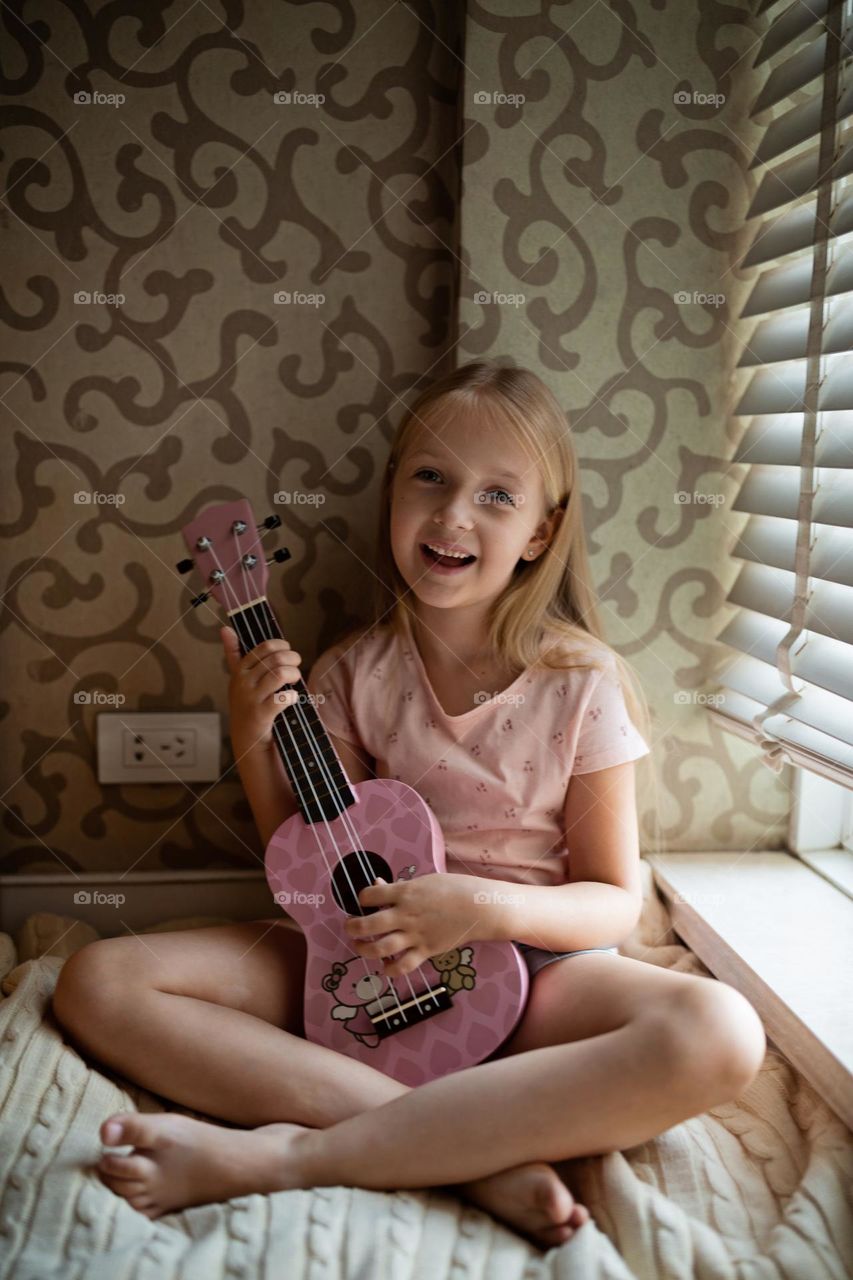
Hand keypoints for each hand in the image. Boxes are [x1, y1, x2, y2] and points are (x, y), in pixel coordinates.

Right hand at [222, 628, 301, 750]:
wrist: (246, 740)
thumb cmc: (247, 705)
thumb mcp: (238, 679)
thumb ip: (233, 653)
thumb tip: (225, 629)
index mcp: (240, 670)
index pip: (264, 648)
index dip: (281, 646)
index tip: (288, 651)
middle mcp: (242, 682)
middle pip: (274, 659)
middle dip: (292, 659)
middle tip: (297, 665)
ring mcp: (250, 699)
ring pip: (279, 675)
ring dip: (293, 674)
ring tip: (296, 678)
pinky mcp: (260, 715)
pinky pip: (281, 699)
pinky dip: (292, 697)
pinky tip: (294, 698)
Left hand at [344, 873, 486, 976]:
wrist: (480, 907)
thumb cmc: (454, 889)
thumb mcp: (425, 881)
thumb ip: (400, 887)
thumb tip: (379, 885)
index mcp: (405, 892)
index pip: (370, 895)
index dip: (362, 898)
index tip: (364, 900)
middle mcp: (405, 914)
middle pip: (369, 924)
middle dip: (353, 928)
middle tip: (350, 927)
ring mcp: (415, 934)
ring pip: (381, 947)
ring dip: (364, 949)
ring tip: (360, 946)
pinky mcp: (426, 950)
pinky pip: (403, 966)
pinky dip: (390, 969)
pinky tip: (385, 966)